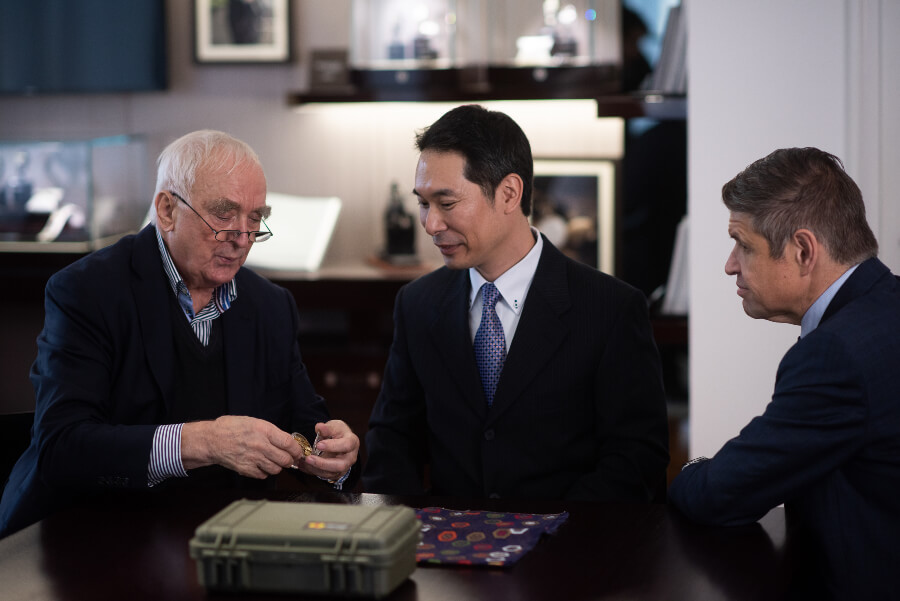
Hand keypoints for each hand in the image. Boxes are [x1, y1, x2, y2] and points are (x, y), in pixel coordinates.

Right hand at [181, 416, 302, 478]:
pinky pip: (263, 475)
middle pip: (285, 459)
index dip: (297, 449)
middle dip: (289, 460)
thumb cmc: (231, 428)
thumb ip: (271, 432)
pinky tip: (260, 465)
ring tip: (272, 461)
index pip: (289, 443)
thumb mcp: (254, 422)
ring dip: (277, 466)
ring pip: (276, 469)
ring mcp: (253, 459)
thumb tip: (287, 441)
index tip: (297, 451)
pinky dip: (264, 472)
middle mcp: (260, 445)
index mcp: (264, 430)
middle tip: (287, 458)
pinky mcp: (246, 469)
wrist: (212, 439)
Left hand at [295, 420, 358, 481]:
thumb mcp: (334, 426)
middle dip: (323, 463)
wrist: (339, 441)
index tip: (318, 445)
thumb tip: (319, 427)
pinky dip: (314, 471)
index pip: (346, 446)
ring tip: (305, 461)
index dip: (333, 446)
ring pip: (332, 473)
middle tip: (309, 458)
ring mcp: (345, 467)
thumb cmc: (338, 432)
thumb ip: (327, 427)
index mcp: (352, 442)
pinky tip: (305, 465)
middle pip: (340, 465)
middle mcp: (351, 457)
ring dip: (316, 468)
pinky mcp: (337, 473)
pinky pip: (326, 476)